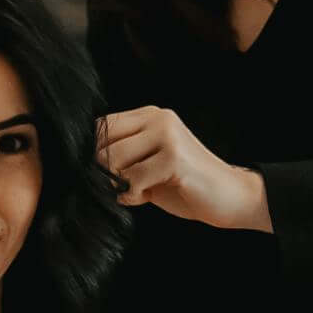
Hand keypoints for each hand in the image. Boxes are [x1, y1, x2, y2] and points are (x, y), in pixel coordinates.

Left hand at [97, 107, 270, 232]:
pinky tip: (148, 196)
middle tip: (126, 185)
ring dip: (119, 183)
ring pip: (113, 160)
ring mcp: (168, 136)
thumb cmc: (186, 184)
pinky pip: (132, 179)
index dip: (94, 153)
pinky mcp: (174, 158)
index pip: (101, 125)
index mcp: (151, 116)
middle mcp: (159, 119)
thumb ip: (122, 157)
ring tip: (139, 190)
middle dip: (105, 171)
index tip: (106, 173)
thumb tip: (82, 163)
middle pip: (102, 143)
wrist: (231, 197)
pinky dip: (133, 195)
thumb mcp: (148, 163)